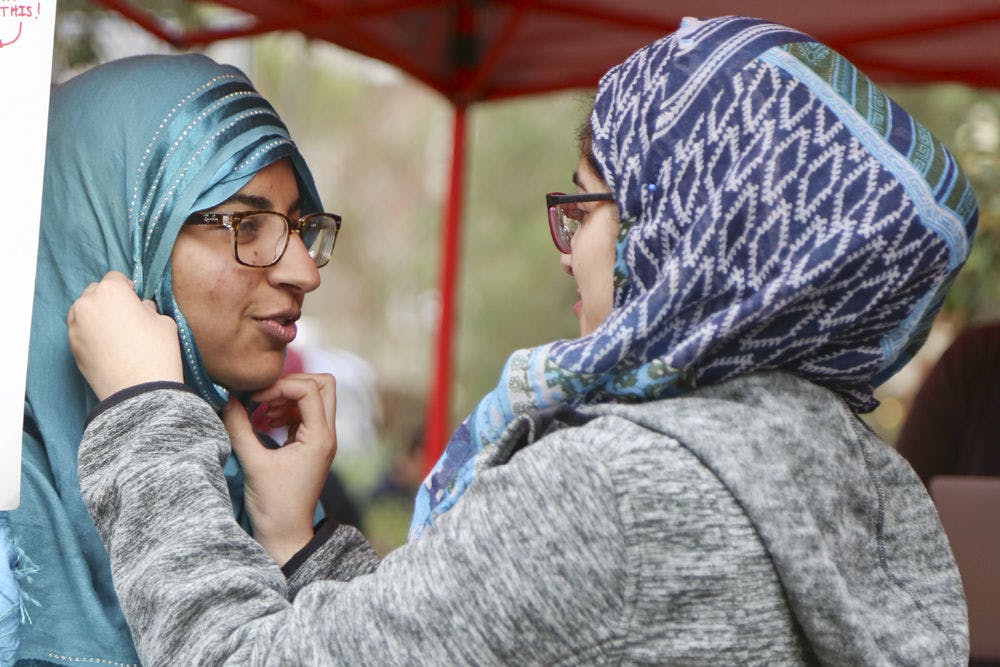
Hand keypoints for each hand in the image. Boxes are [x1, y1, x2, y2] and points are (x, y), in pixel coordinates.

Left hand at [68, 271, 182, 400]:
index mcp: (111, 291)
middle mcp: (87, 303)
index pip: (116, 278)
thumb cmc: (156, 353)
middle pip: (96, 292)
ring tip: (117, 334)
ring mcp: (75, 326)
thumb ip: (148, 308)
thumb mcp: (164, 322)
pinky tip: (109, 348)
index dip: (129, 289)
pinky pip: (81, 330)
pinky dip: (91, 334)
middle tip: (128, 318)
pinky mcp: (71, 346)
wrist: (140, 392)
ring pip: (85, 311)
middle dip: (110, 301)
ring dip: (98, 316)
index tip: (137, 301)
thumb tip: (140, 308)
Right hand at [222, 373, 336, 565]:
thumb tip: (228, 400)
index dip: (280, 387)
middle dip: (291, 384)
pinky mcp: (312, 446)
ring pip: (316, 397)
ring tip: (262, 413)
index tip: (255, 401)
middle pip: (323, 385)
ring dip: (288, 397)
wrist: (285, 535)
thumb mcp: (253, 463)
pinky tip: (265, 423)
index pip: (309, 389)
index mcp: (320, 438)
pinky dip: (287, 410)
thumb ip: (240, 428)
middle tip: (264, 398)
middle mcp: (327, 435)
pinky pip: (306, 413)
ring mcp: (322, 440)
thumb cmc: (273, 505)